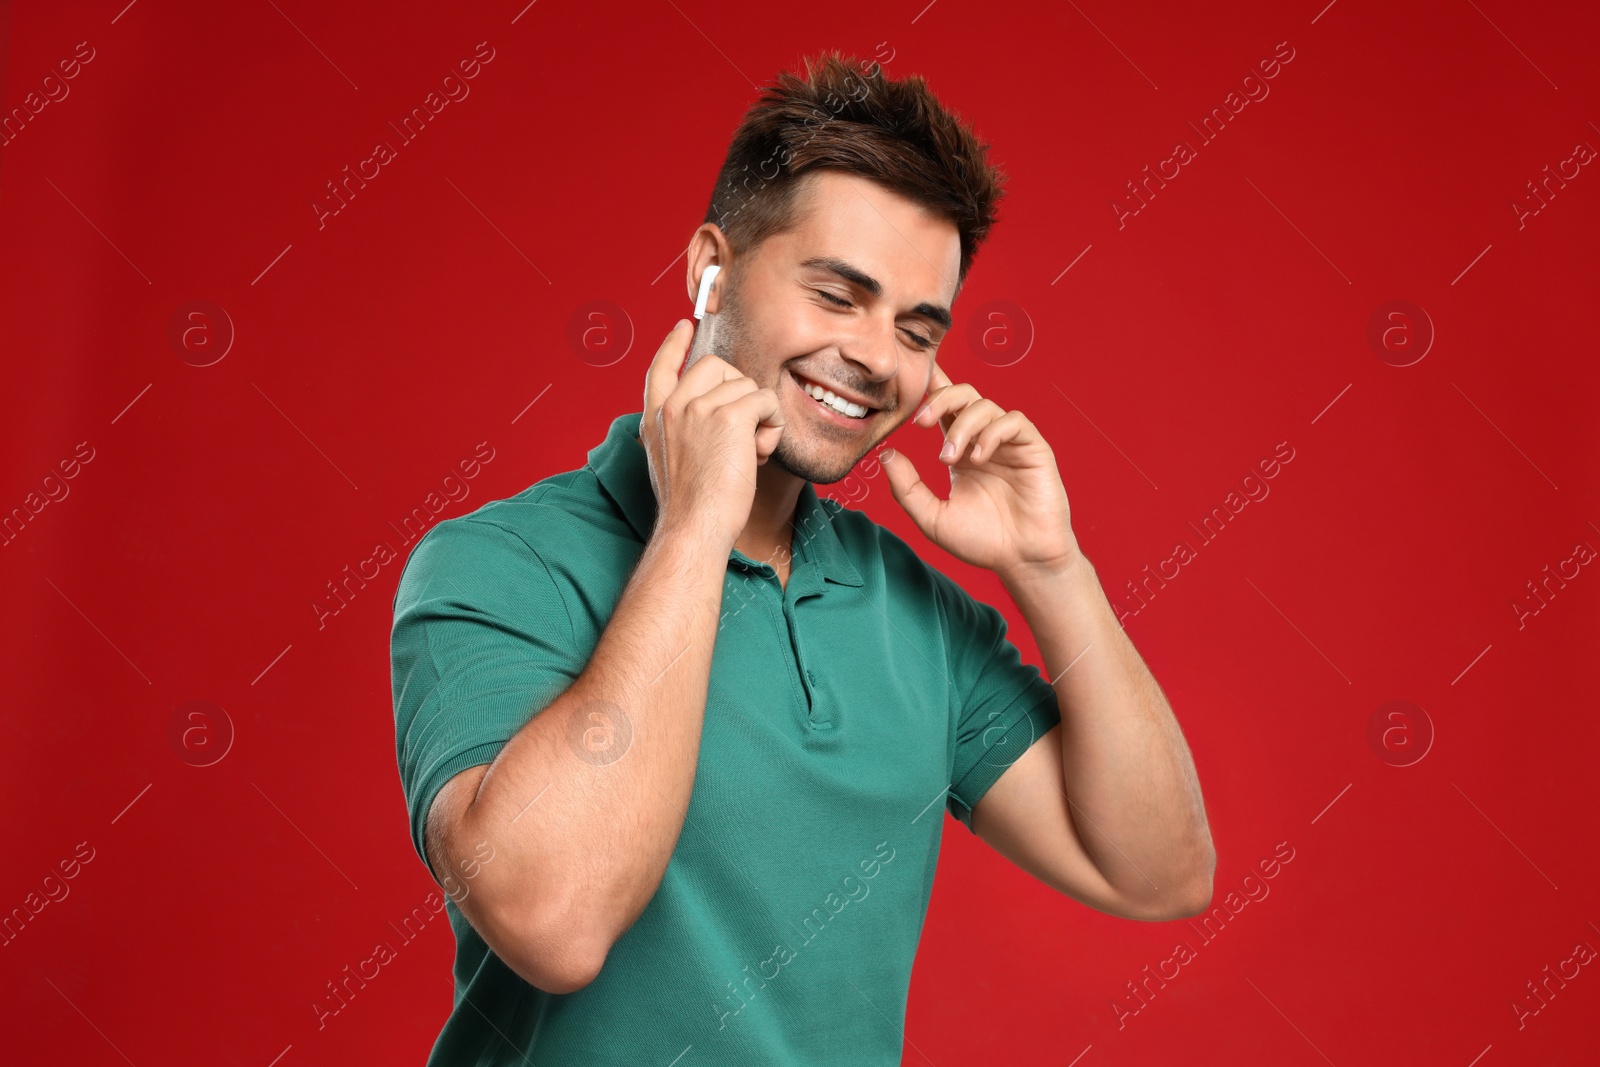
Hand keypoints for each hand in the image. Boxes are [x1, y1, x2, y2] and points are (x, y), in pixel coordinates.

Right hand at [640, 320, 783, 550]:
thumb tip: (714, 413)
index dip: (674, 345)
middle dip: (738, 391)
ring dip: (759, 418)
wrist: (694, 528)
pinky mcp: (729, 416)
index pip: (661, 368)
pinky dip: (773, 425)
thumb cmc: (691, 508)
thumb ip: (683, 432)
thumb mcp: (671, 461)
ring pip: (747, 386)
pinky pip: (766, 400)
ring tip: (748, 455)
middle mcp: (673, 406)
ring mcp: (699, 407)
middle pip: (716, 366)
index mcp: (655, 419)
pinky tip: (760, 453)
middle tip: (741, 433)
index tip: (684, 326)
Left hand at [881, 363, 1080, 580]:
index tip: (909, 383)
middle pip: (963, 394)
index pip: (945, 408)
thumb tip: (885, 455)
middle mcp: (984, 441)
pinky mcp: (1033, 449)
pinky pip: (1013, 422)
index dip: (931, 388)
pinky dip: (991, 432)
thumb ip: (906, 488)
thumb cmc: (982, 542)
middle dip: (939, 399)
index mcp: (960, 452)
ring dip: (961, 427)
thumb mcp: (932, 517)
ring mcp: (1009, 443)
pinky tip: (978, 457)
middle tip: (918, 423)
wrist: (1021, 561)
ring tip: (948, 458)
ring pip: (984, 406)